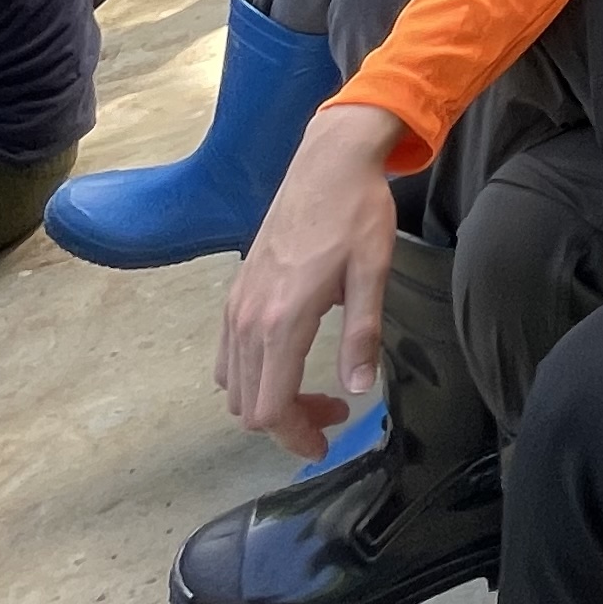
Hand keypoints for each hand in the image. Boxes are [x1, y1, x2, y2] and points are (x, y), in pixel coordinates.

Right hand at [217, 105, 402, 453]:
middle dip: (288, 424)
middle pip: (249, 407)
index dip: (297, 437)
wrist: (328, 162)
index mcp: (281, 320)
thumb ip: (363, 335)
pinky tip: (288, 360)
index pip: (271, 409)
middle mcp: (248, 319)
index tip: (328, 442)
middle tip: (333, 413)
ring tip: (315, 390)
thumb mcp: (373, 273)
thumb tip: (359, 388)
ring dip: (269, 401)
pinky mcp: (236, 293)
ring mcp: (236, 306)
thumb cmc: (356, 213)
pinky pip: (229, 357)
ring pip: (234, 386)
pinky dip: (253, 376)